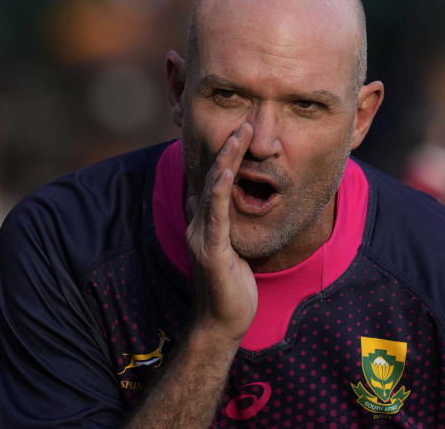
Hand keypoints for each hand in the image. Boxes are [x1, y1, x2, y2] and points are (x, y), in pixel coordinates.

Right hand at [184, 123, 256, 343]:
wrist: (223, 323)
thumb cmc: (232, 287)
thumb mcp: (233, 248)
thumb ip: (226, 225)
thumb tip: (225, 204)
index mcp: (205, 222)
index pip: (214, 180)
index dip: (227, 154)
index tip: (242, 130)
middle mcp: (199, 223)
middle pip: (213, 177)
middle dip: (229, 148)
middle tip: (245, 122)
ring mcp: (202, 236)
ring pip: (214, 188)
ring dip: (228, 159)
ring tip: (240, 134)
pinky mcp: (211, 250)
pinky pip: (216, 215)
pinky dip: (221, 190)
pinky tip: (228, 171)